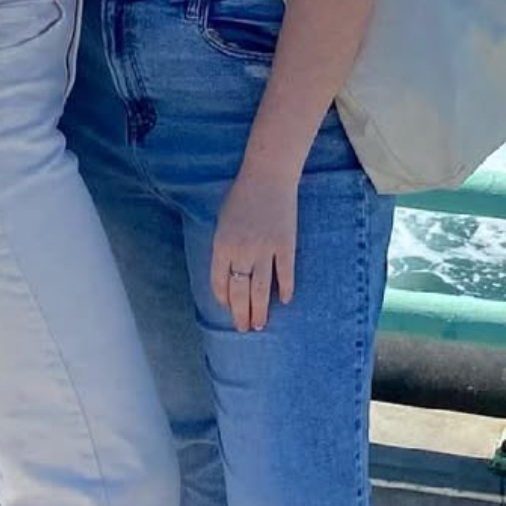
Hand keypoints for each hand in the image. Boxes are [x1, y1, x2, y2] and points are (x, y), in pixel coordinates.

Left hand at [211, 168, 298, 332]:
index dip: (223, 298)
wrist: (268, 176)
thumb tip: (228, 273)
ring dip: (260, 310)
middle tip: (244, 328)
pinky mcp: (285, 244)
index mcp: (222, 245)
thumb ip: (224, 247)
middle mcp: (242, 251)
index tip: (228, 308)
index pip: (219, 282)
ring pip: (261, 289)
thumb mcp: (223, 221)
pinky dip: (286, 289)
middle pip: (240, 291)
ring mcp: (265, 249)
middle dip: (241, 313)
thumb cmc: (241, 196)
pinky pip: (285, 273)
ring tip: (260, 325)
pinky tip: (285, 300)